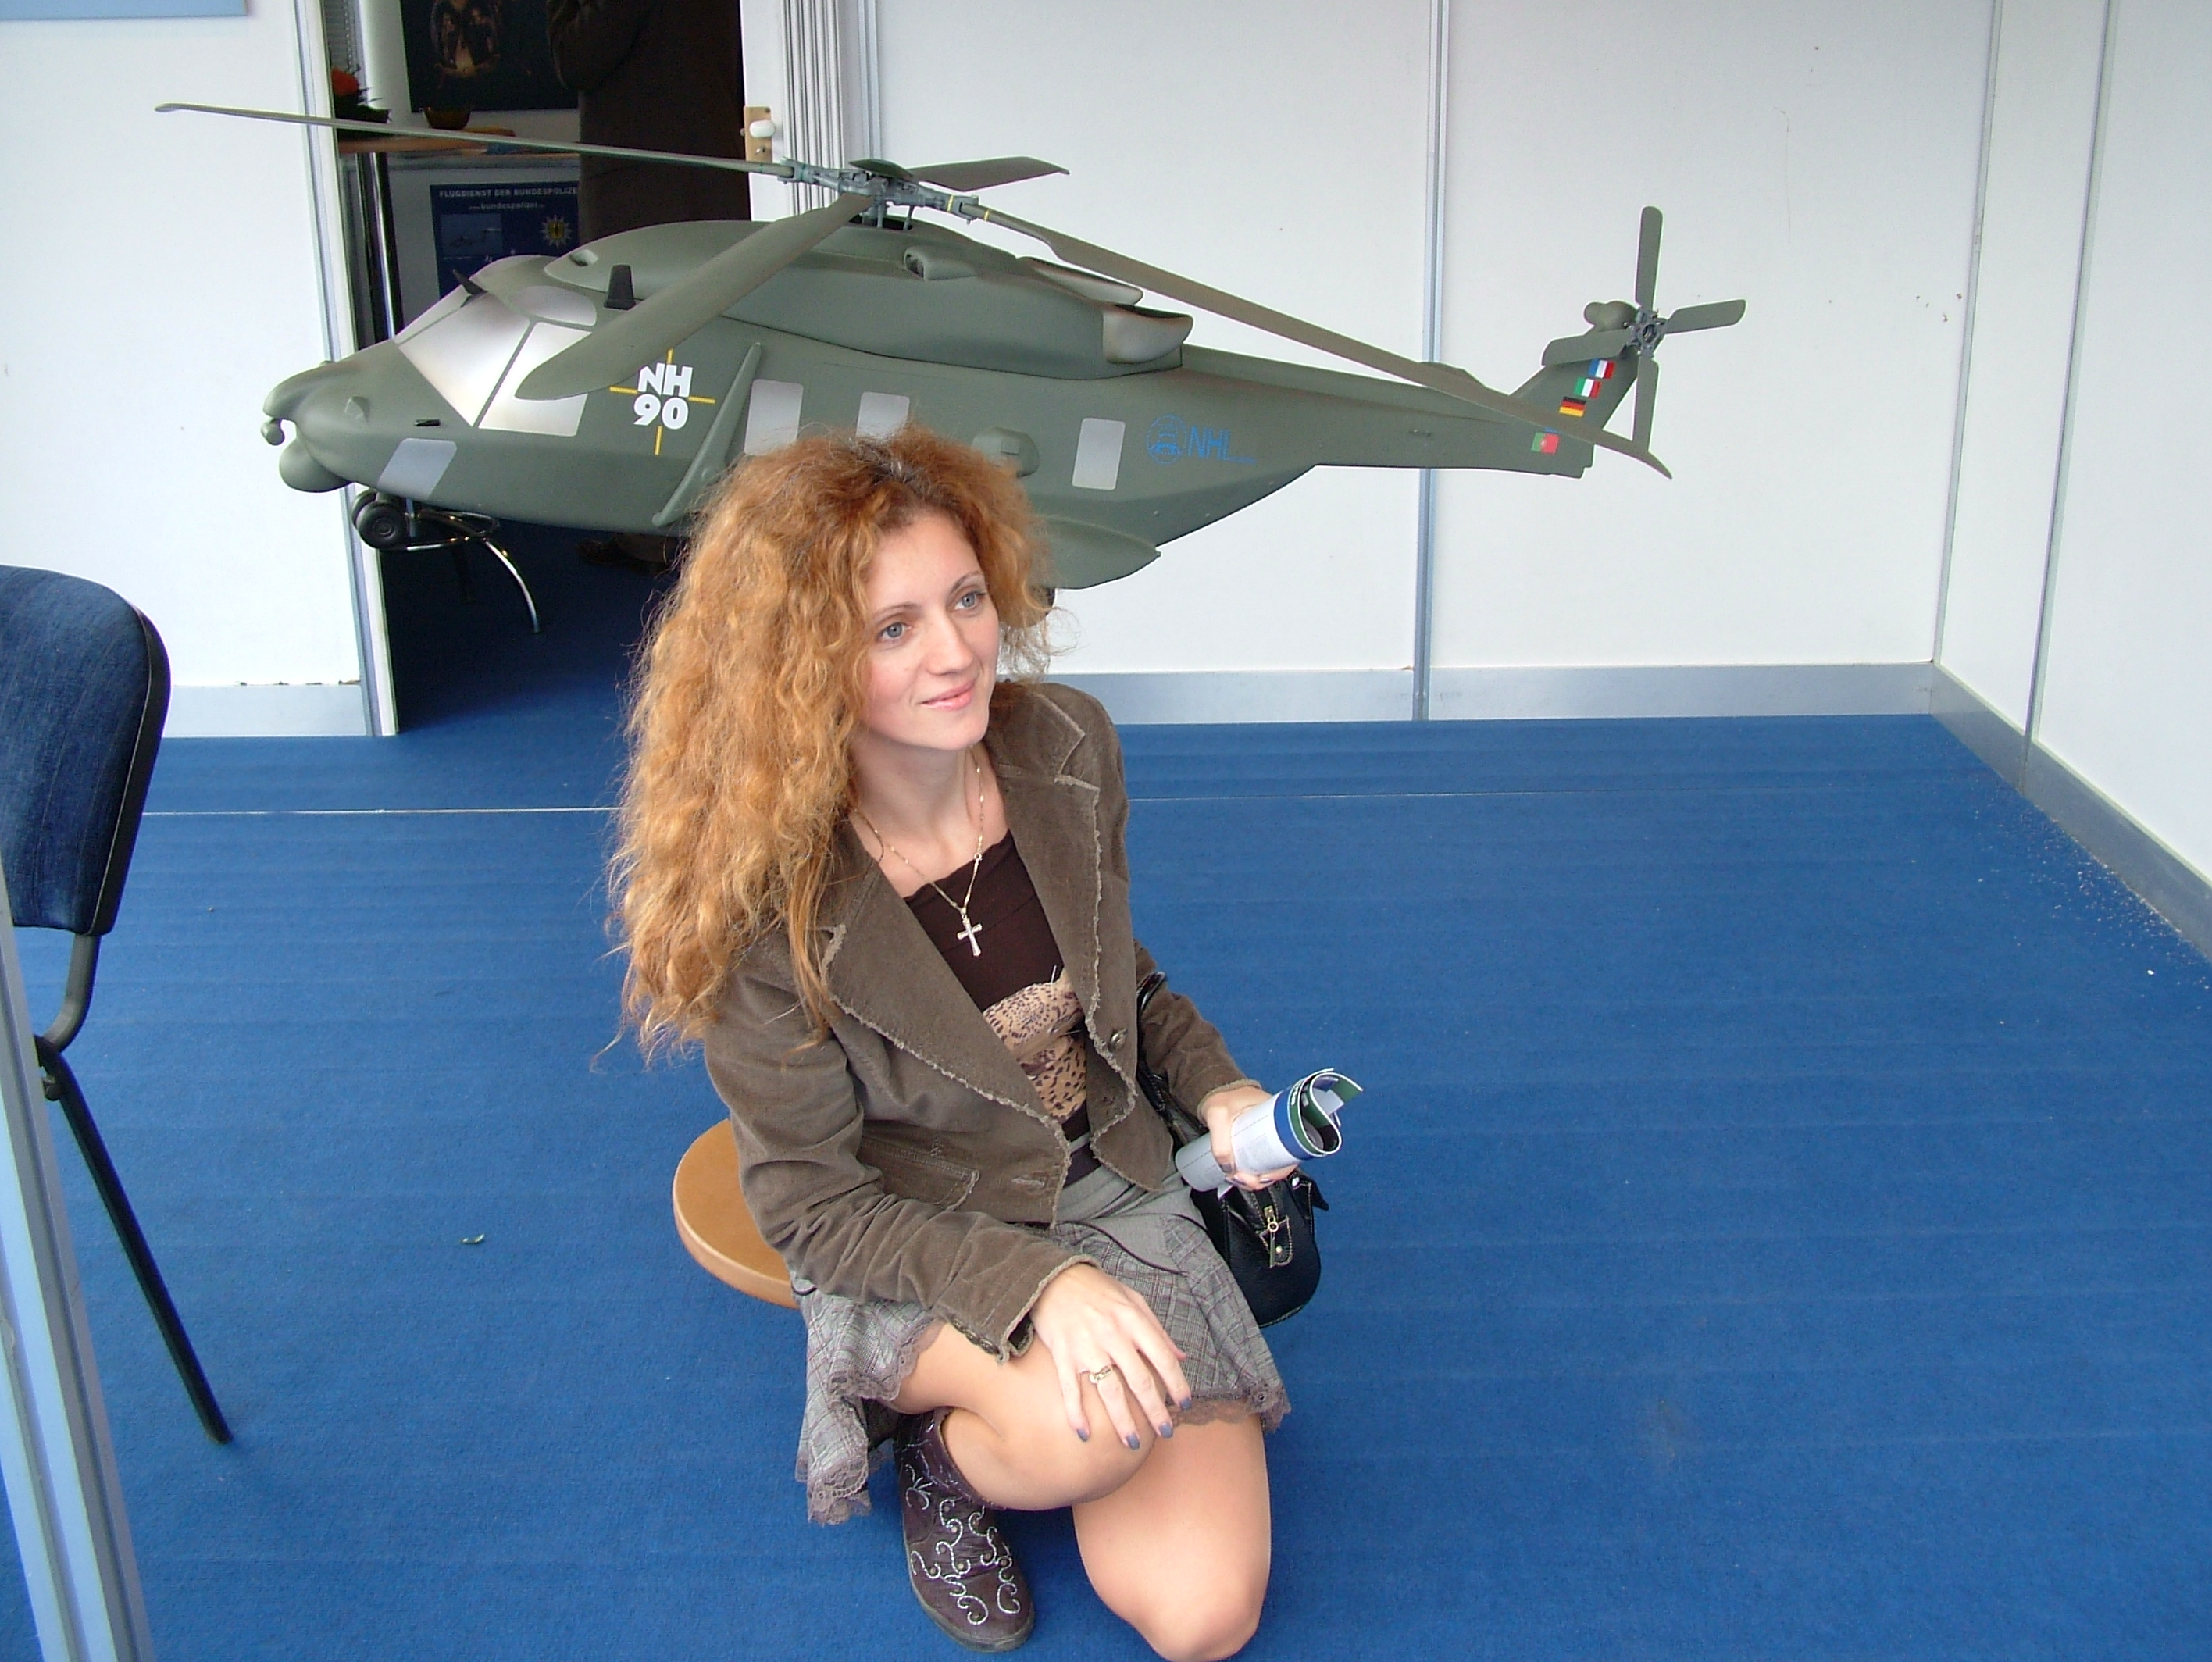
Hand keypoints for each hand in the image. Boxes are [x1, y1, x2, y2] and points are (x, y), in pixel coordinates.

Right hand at [1030, 1264, 1190, 1447]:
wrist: (1052, 1277)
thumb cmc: (1097, 1289)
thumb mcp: (1133, 1299)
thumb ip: (1157, 1329)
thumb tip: (1181, 1357)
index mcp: (1132, 1319)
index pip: (1162, 1358)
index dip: (1177, 1384)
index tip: (1184, 1405)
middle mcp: (1112, 1334)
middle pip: (1139, 1380)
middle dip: (1155, 1410)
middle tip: (1166, 1432)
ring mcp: (1086, 1346)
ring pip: (1109, 1391)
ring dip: (1123, 1421)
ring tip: (1133, 1442)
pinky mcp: (1062, 1354)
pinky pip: (1071, 1389)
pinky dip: (1077, 1414)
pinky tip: (1085, 1434)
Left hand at [1199, 1082, 1297, 1191]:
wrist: (1216, 1092)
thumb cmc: (1223, 1096)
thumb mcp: (1218, 1114)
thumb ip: (1219, 1141)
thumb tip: (1228, 1168)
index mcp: (1278, 1115)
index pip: (1291, 1147)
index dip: (1280, 1168)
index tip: (1263, 1175)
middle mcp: (1278, 1128)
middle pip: (1282, 1163)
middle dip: (1264, 1179)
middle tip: (1244, 1179)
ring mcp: (1269, 1137)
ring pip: (1271, 1166)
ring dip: (1256, 1179)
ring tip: (1238, 1178)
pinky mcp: (1259, 1143)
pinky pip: (1263, 1163)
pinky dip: (1253, 1174)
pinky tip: (1241, 1176)